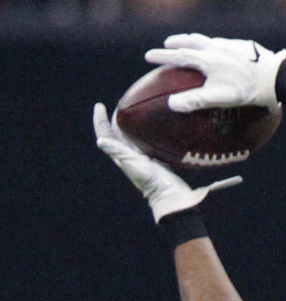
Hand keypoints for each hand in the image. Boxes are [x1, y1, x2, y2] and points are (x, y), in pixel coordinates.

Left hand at [93, 105, 240, 222]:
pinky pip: (146, 141)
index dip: (100, 121)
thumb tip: (101, 140)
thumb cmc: (152, 181)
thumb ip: (118, 152)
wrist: (170, 196)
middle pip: (117, 134)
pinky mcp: (155, 160)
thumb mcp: (133, 164)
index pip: (106, 135)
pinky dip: (143, 131)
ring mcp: (142, 158)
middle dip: (115, 119)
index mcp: (121, 157)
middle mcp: (129, 156)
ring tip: (132, 111)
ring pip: (131, 137)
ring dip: (129, 124)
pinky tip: (150, 126)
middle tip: (120, 105)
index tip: (100, 106)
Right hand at [144, 34, 285, 111]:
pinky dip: (216, 45)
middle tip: (168, 44)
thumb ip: (194, 101)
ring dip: (196, 41)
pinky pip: (225, 43)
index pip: (178, 55)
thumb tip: (171, 105)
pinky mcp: (245, 47)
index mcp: (207, 59)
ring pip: (208, 40)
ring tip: (193, 44)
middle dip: (177, 42)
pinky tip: (221, 51)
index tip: (148, 56)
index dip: (162, 56)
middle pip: (192, 40)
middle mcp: (216, 47)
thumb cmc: (246, 91)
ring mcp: (231, 45)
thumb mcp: (218, 99)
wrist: (276, 78)